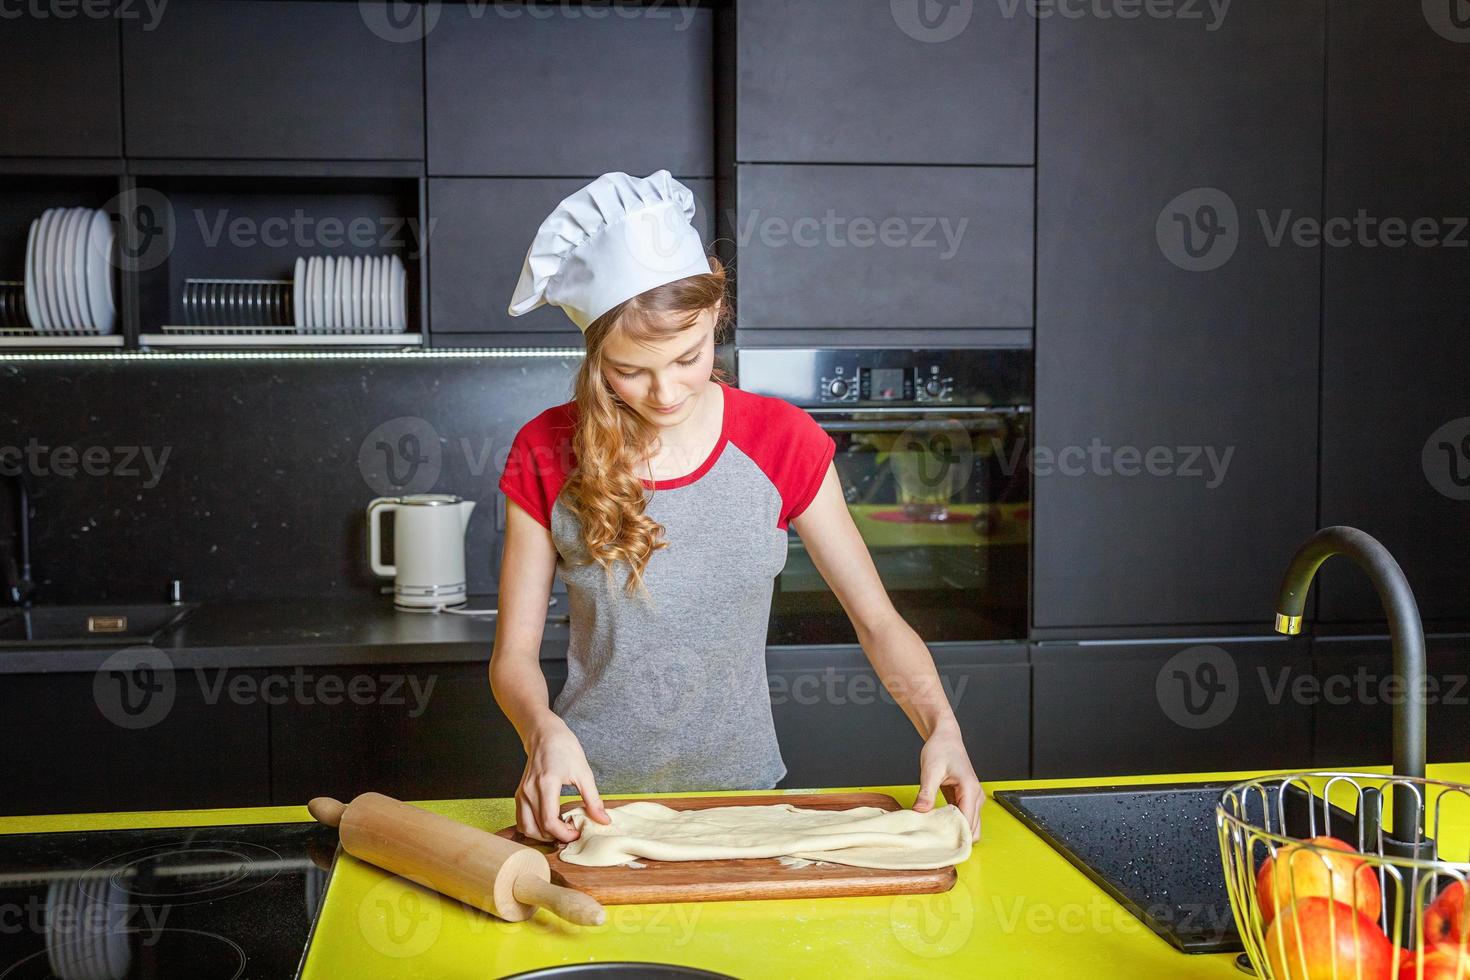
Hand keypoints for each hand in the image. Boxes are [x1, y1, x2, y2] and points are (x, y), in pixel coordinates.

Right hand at [515, 717, 610, 843]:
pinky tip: (549, 823)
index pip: (549, 821)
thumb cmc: (564, 748)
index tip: (577, 833)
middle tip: (571, 832)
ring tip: (560, 830)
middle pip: (537, 829)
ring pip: (526, 828)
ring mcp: (522, 794)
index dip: (564, 834)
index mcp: (546, 784)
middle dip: (555, 837)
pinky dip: (534, 827)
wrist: (544, 734)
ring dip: (542, 835)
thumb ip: (593, 799)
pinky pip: (522, 820)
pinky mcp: (520, 795)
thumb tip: (604, 820)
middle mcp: (529, 791)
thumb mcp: (584, 772)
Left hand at [912, 722, 983, 841]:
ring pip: (970, 827)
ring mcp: (973, 799)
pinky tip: (938, 827)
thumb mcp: (930, 770)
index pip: (968, 822)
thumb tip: (920, 811)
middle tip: (935, 843)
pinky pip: (964, 819)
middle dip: (956, 838)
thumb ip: (926, 792)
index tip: (940, 845)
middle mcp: (976, 797)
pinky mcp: (966, 799)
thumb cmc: (941, 749)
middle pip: (972, 830)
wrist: (945, 737)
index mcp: (970, 790)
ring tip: (936, 836)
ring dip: (956, 833)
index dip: (956, 836)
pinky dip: (954, 826)